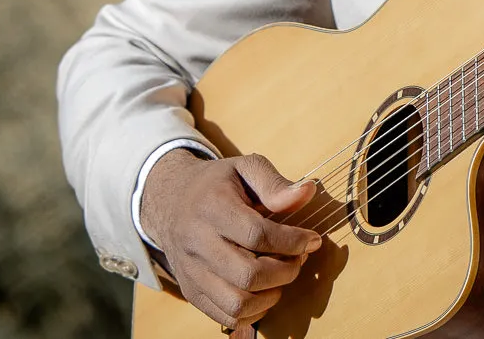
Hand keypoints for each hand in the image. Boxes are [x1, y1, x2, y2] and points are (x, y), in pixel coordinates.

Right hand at [140, 149, 322, 334]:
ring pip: (237, 303)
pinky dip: (253, 311)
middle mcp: (196, 243)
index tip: (313, 239)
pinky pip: (226, 316)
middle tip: (298, 258)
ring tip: (281, 275)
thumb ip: (274, 183)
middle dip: (286, 271)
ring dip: (271, 295)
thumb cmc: (217, 184)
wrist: (170, 201)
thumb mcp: (245, 168)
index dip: (292, 241)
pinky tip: (264, 291)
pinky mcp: (190, 291)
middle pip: (248, 274)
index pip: (257, 235)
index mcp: (212, 207)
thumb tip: (307, 193)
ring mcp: (191, 272)